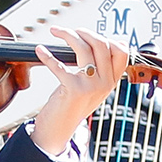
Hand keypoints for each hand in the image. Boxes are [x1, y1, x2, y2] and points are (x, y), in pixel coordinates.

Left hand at [27, 27, 133, 154]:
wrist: (59, 131)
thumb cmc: (71, 106)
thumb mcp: (93, 88)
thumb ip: (100, 69)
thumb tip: (104, 43)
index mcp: (111, 81)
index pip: (121, 52)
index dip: (107, 38)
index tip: (89, 35)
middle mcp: (105, 83)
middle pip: (102, 44)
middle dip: (84, 32)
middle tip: (70, 31)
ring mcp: (91, 86)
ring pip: (84, 48)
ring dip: (68, 35)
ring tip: (56, 32)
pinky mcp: (74, 90)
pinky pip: (60, 65)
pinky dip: (47, 56)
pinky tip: (40, 50)